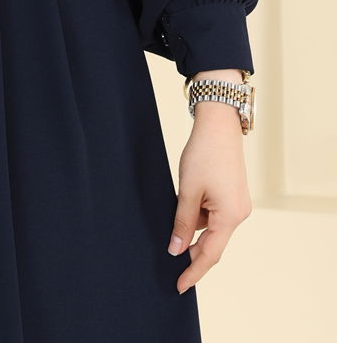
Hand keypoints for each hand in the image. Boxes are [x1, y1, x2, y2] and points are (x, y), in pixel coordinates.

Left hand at [167, 97, 251, 294]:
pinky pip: (214, 216)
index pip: (210, 254)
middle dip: (192, 255)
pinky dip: (199, 218)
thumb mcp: (188, 190)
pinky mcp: (232, 195)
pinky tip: (184, 213)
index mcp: (230, 216)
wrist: (218, 124)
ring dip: (193, 232)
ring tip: (172, 229)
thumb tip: (176, 249)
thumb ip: (182, 222)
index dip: (193, 272)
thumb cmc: (204, 153)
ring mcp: (237, 204)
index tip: (179, 286)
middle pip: (213, 244)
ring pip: (212, 229)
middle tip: (171, 267)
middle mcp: (238, 214)